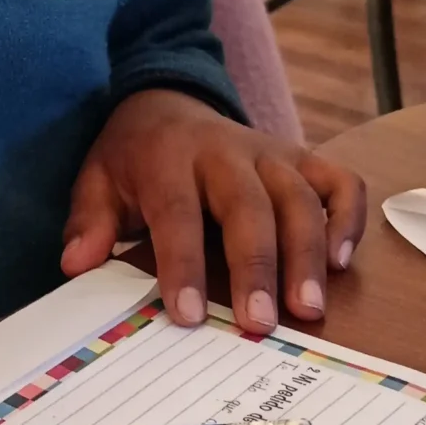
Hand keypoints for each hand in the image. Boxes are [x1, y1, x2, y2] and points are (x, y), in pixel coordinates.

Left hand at [60, 89, 365, 335]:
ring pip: (300, 198)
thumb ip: (89, 221)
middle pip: (250, 207)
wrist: (168, 101)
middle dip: (257, 267)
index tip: (189, 316)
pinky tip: (340, 264)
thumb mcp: (98, 180)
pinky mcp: (304, 158)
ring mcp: (272, 153)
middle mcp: (227, 151)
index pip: (178, 213)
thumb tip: (77, 263)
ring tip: (308, 309)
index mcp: (170, 157)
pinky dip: (348, 220)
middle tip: (261, 323)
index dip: (184, 265)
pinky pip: (340, 182)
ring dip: (308, 254)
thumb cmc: (135, 158)